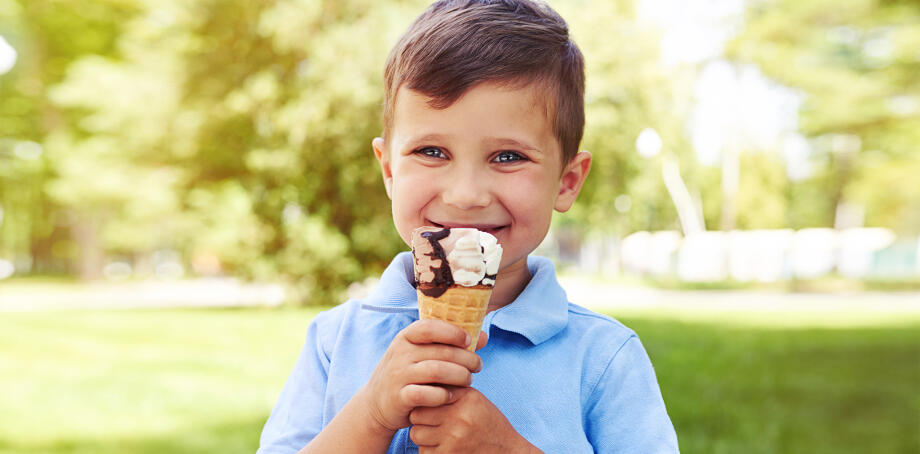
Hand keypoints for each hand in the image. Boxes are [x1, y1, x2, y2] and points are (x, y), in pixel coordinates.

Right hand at [361, 319, 484, 433]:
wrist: (377, 403)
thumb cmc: (409, 373)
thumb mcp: (423, 354)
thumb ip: (451, 344)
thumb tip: (484, 337)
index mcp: (406, 337)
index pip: (429, 327)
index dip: (452, 332)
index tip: (469, 341)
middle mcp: (400, 353)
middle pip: (441, 352)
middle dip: (466, 359)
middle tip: (477, 366)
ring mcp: (398, 375)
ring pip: (436, 371)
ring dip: (459, 376)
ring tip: (469, 380)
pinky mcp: (399, 397)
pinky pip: (425, 395)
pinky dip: (442, 396)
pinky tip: (450, 397)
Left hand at [409, 387, 541, 452]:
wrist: (506, 450)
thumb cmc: (487, 423)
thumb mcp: (474, 399)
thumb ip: (451, 389)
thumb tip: (420, 382)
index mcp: (465, 398)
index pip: (427, 393)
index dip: (423, 401)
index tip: (428, 405)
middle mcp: (459, 417)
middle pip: (417, 415)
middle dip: (420, 419)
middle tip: (430, 422)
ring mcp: (454, 439)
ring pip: (417, 435)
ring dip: (423, 436)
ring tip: (437, 435)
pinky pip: (424, 452)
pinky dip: (430, 451)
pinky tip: (443, 447)